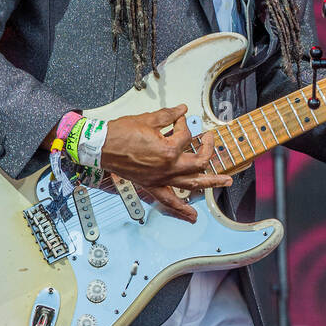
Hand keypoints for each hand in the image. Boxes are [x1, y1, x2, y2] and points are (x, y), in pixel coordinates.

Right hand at [99, 105, 232, 222]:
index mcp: (168, 150)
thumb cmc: (120, 133)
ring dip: (210, 182)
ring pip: (192, 184)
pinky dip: (182, 209)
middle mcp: (168, 167)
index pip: (185, 135)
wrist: (100, 147)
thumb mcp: (148, 119)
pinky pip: (169, 201)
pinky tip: (192, 216)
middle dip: (208, 149)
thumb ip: (169, 115)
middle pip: (199, 161)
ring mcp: (161, 179)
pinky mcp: (152, 185)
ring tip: (225, 181)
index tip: (179, 118)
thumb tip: (182, 110)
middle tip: (211, 140)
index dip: (184, 123)